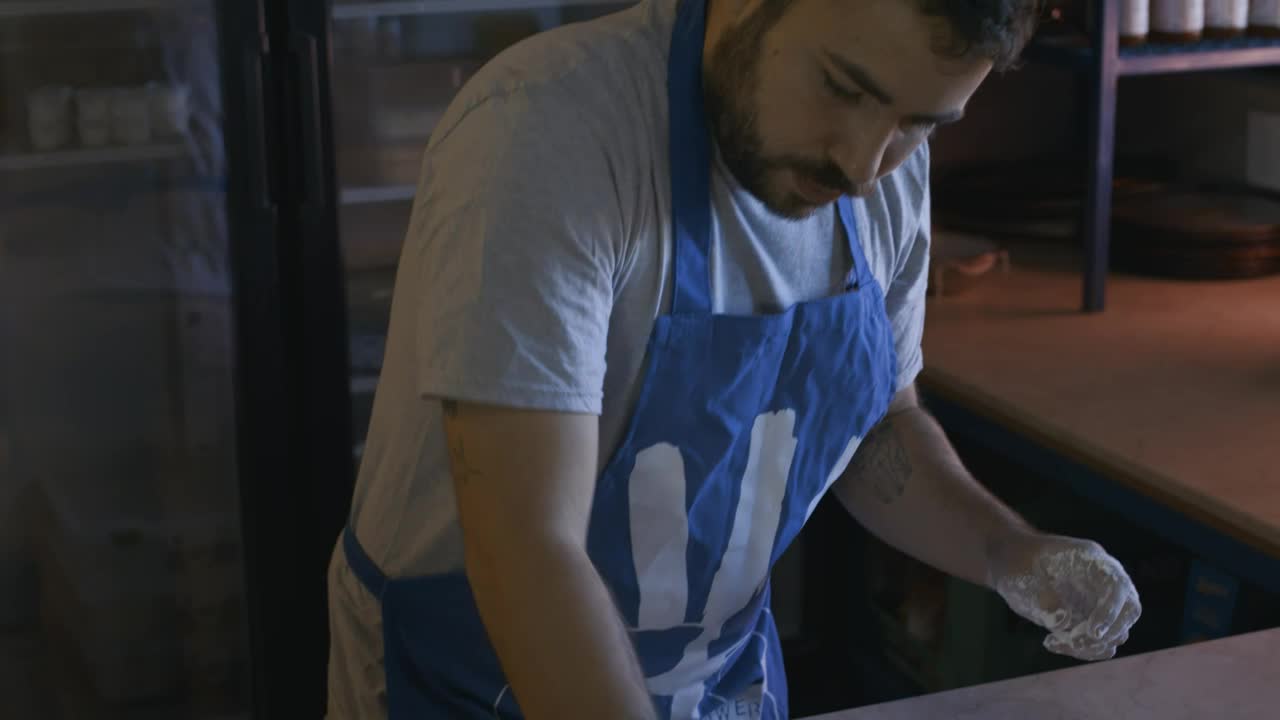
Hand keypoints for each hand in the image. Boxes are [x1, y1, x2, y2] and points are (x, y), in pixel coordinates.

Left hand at [988, 532, 1141, 661]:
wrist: (1009, 563)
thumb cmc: (1017, 560)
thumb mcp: (1024, 574)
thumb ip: (1043, 596)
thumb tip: (1063, 622)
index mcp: (1092, 561)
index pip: (1117, 585)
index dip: (1111, 610)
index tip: (1093, 631)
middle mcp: (1103, 582)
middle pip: (1129, 611)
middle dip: (1107, 633)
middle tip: (1072, 641)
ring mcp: (1099, 602)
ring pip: (1114, 633)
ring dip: (1089, 646)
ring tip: (1052, 641)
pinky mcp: (1089, 620)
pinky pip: (1098, 643)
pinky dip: (1079, 650)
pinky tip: (1051, 642)